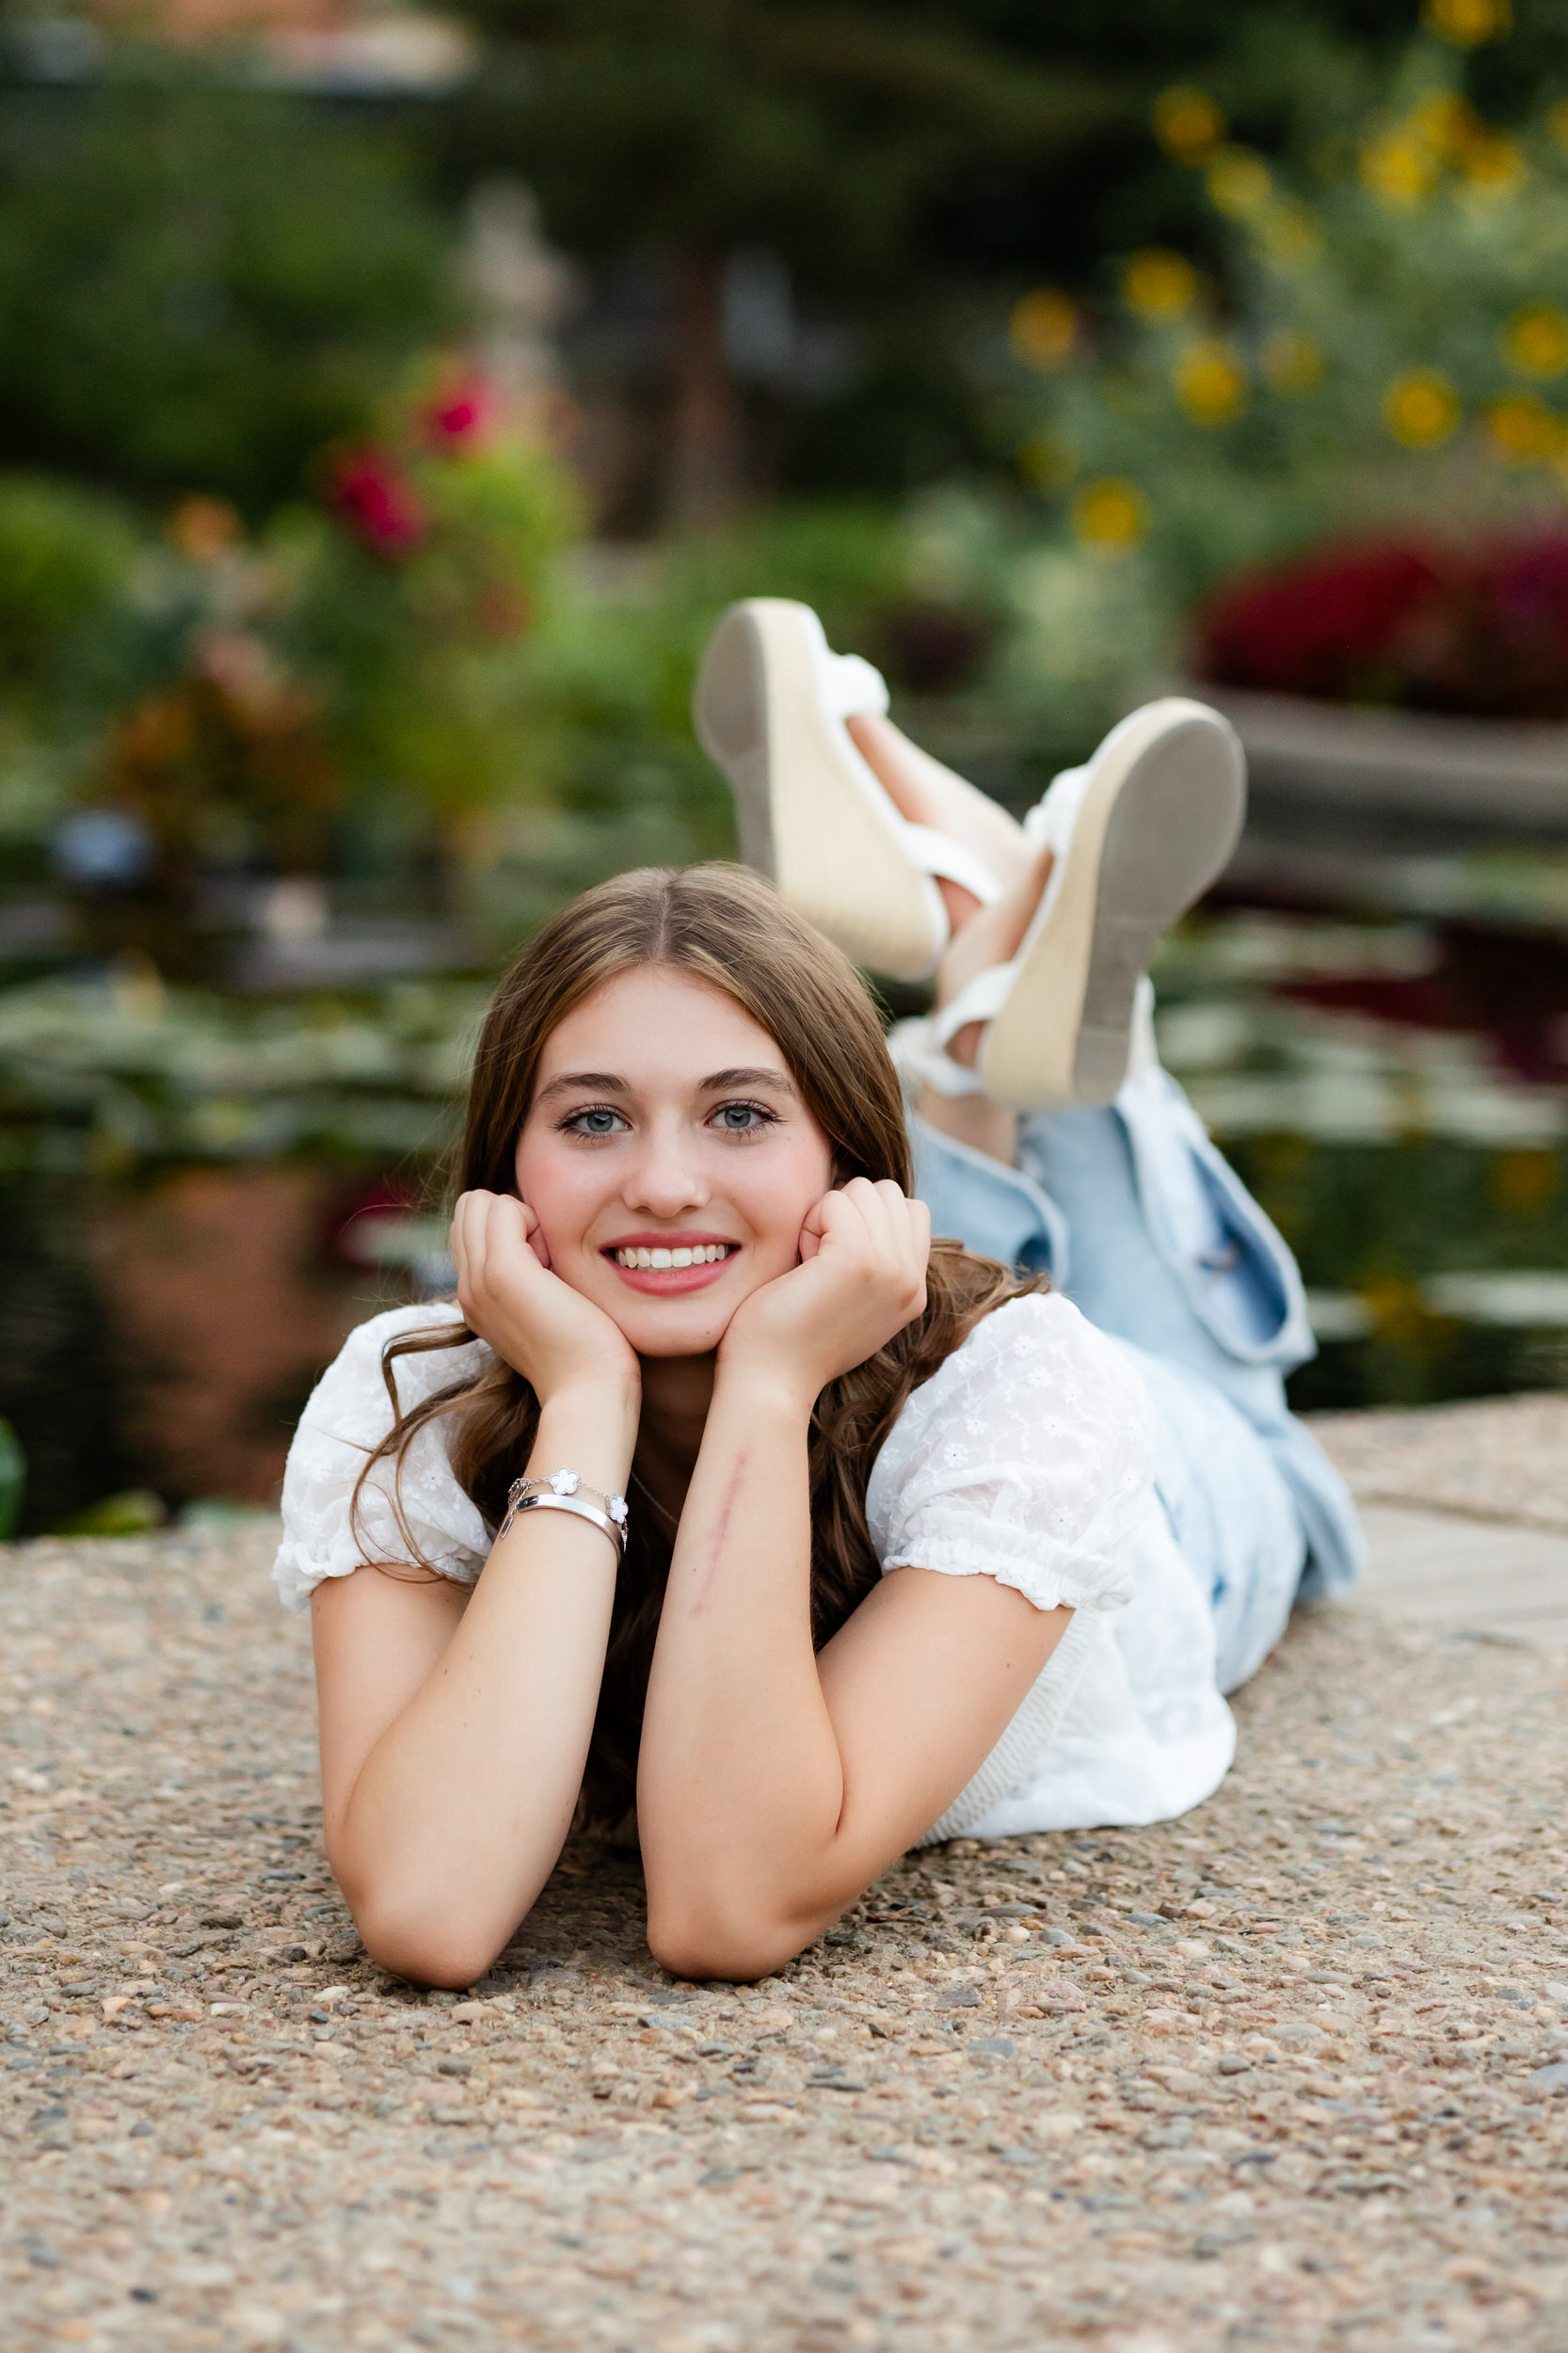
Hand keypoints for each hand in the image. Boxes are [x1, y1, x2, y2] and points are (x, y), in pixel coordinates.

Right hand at [451, 1191, 639, 1406]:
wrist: (588, 1390)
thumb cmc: (585, 1351)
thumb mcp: (544, 1308)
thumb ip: (531, 1276)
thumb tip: (539, 1239)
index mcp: (474, 1298)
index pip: (470, 1227)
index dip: (509, 1227)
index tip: (544, 1264)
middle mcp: (466, 1289)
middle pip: (469, 1208)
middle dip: (511, 1216)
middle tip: (547, 1258)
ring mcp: (479, 1281)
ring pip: (479, 1202)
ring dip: (521, 1217)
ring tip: (549, 1261)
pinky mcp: (501, 1273)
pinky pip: (502, 1206)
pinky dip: (534, 1219)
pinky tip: (554, 1261)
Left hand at [717, 1178, 929, 1405]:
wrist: (771, 1384)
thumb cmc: (791, 1339)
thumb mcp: (852, 1301)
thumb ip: (876, 1263)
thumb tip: (871, 1213)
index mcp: (914, 1291)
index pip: (910, 1210)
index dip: (865, 1219)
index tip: (835, 1264)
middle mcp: (912, 1280)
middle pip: (889, 1192)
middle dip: (848, 1211)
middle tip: (820, 1263)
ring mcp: (892, 1270)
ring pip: (866, 1189)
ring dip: (829, 1216)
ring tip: (812, 1265)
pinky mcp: (860, 1260)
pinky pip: (836, 1201)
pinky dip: (811, 1222)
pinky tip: (802, 1264)